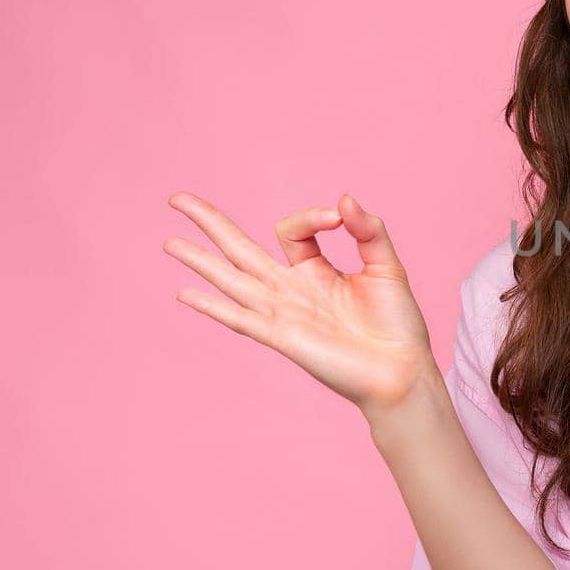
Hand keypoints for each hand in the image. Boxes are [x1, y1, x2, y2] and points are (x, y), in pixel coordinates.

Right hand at [163, 191, 437, 419]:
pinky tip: (184, 295)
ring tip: (168, 242)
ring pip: (232, 279)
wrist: (401, 371)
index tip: (340, 218)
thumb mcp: (387, 265)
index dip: (312, 216)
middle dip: (209, 223)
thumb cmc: (397, 323)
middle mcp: (292, 288)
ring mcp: (283, 313)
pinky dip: (213, 307)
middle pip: (240, 248)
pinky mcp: (283, 337)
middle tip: (177, 198)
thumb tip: (344, 199)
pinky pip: (242, 318)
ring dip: (199, 261)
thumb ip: (367, 230)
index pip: (291, 230)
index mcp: (315, 269)